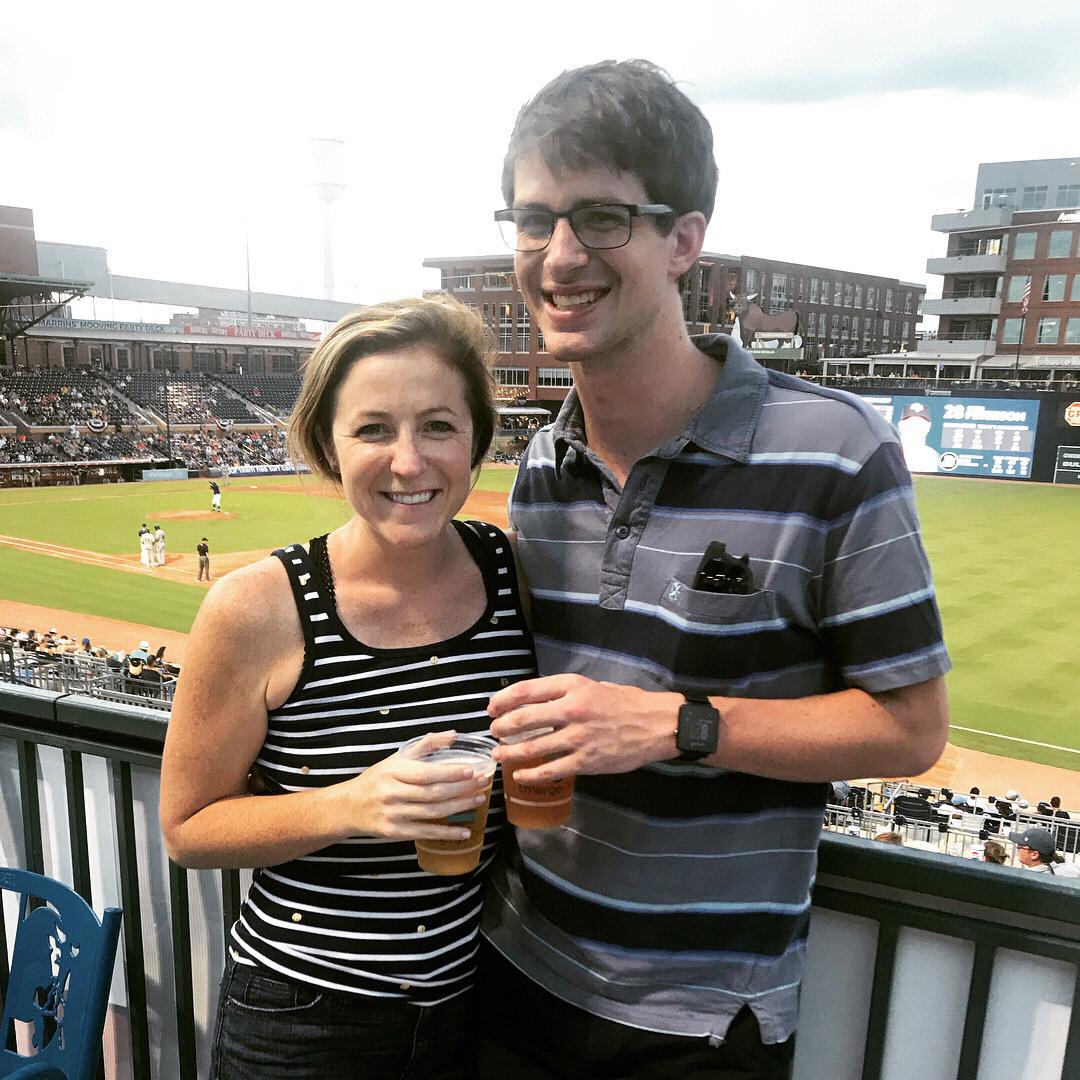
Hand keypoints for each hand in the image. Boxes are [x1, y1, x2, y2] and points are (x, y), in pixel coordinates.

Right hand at [331, 731, 492, 841]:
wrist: (350, 806)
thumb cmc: (378, 778)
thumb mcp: (397, 757)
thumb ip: (426, 745)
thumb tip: (453, 735)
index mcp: (394, 772)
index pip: (426, 773)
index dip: (450, 773)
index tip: (471, 770)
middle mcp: (392, 793)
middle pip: (433, 794)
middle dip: (461, 789)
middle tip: (482, 783)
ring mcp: (394, 815)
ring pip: (432, 813)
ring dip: (459, 807)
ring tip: (478, 800)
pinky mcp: (395, 832)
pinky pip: (426, 833)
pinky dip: (447, 833)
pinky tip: (464, 831)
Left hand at [488, 675, 682, 781]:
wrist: (656, 725)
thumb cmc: (625, 702)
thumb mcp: (593, 686)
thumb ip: (565, 693)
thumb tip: (535, 702)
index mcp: (573, 686)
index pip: (527, 690)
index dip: (503, 699)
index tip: (492, 708)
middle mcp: (572, 710)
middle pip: (524, 718)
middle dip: (502, 727)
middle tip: (494, 732)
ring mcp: (578, 738)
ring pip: (532, 747)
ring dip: (510, 752)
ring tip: (498, 754)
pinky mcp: (585, 761)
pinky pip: (551, 769)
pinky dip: (531, 773)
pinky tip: (519, 775)